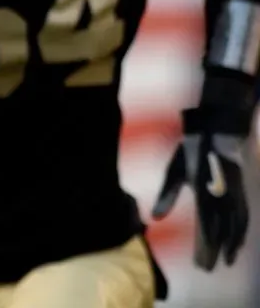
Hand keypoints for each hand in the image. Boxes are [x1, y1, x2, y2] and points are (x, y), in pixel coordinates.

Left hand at [152, 108, 248, 270]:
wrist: (218, 129)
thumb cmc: (191, 150)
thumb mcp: (174, 171)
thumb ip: (167, 196)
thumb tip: (155, 219)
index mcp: (204, 193)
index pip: (206, 228)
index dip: (205, 248)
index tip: (201, 265)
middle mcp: (223, 197)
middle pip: (222, 230)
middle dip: (215, 250)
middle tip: (207, 268)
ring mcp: (235, 193)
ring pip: (238, 225)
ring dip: (233, 244)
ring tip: (228, 260)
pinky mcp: (240, 189)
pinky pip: (244, 214)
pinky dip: (242, 230)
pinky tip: (238, 238)